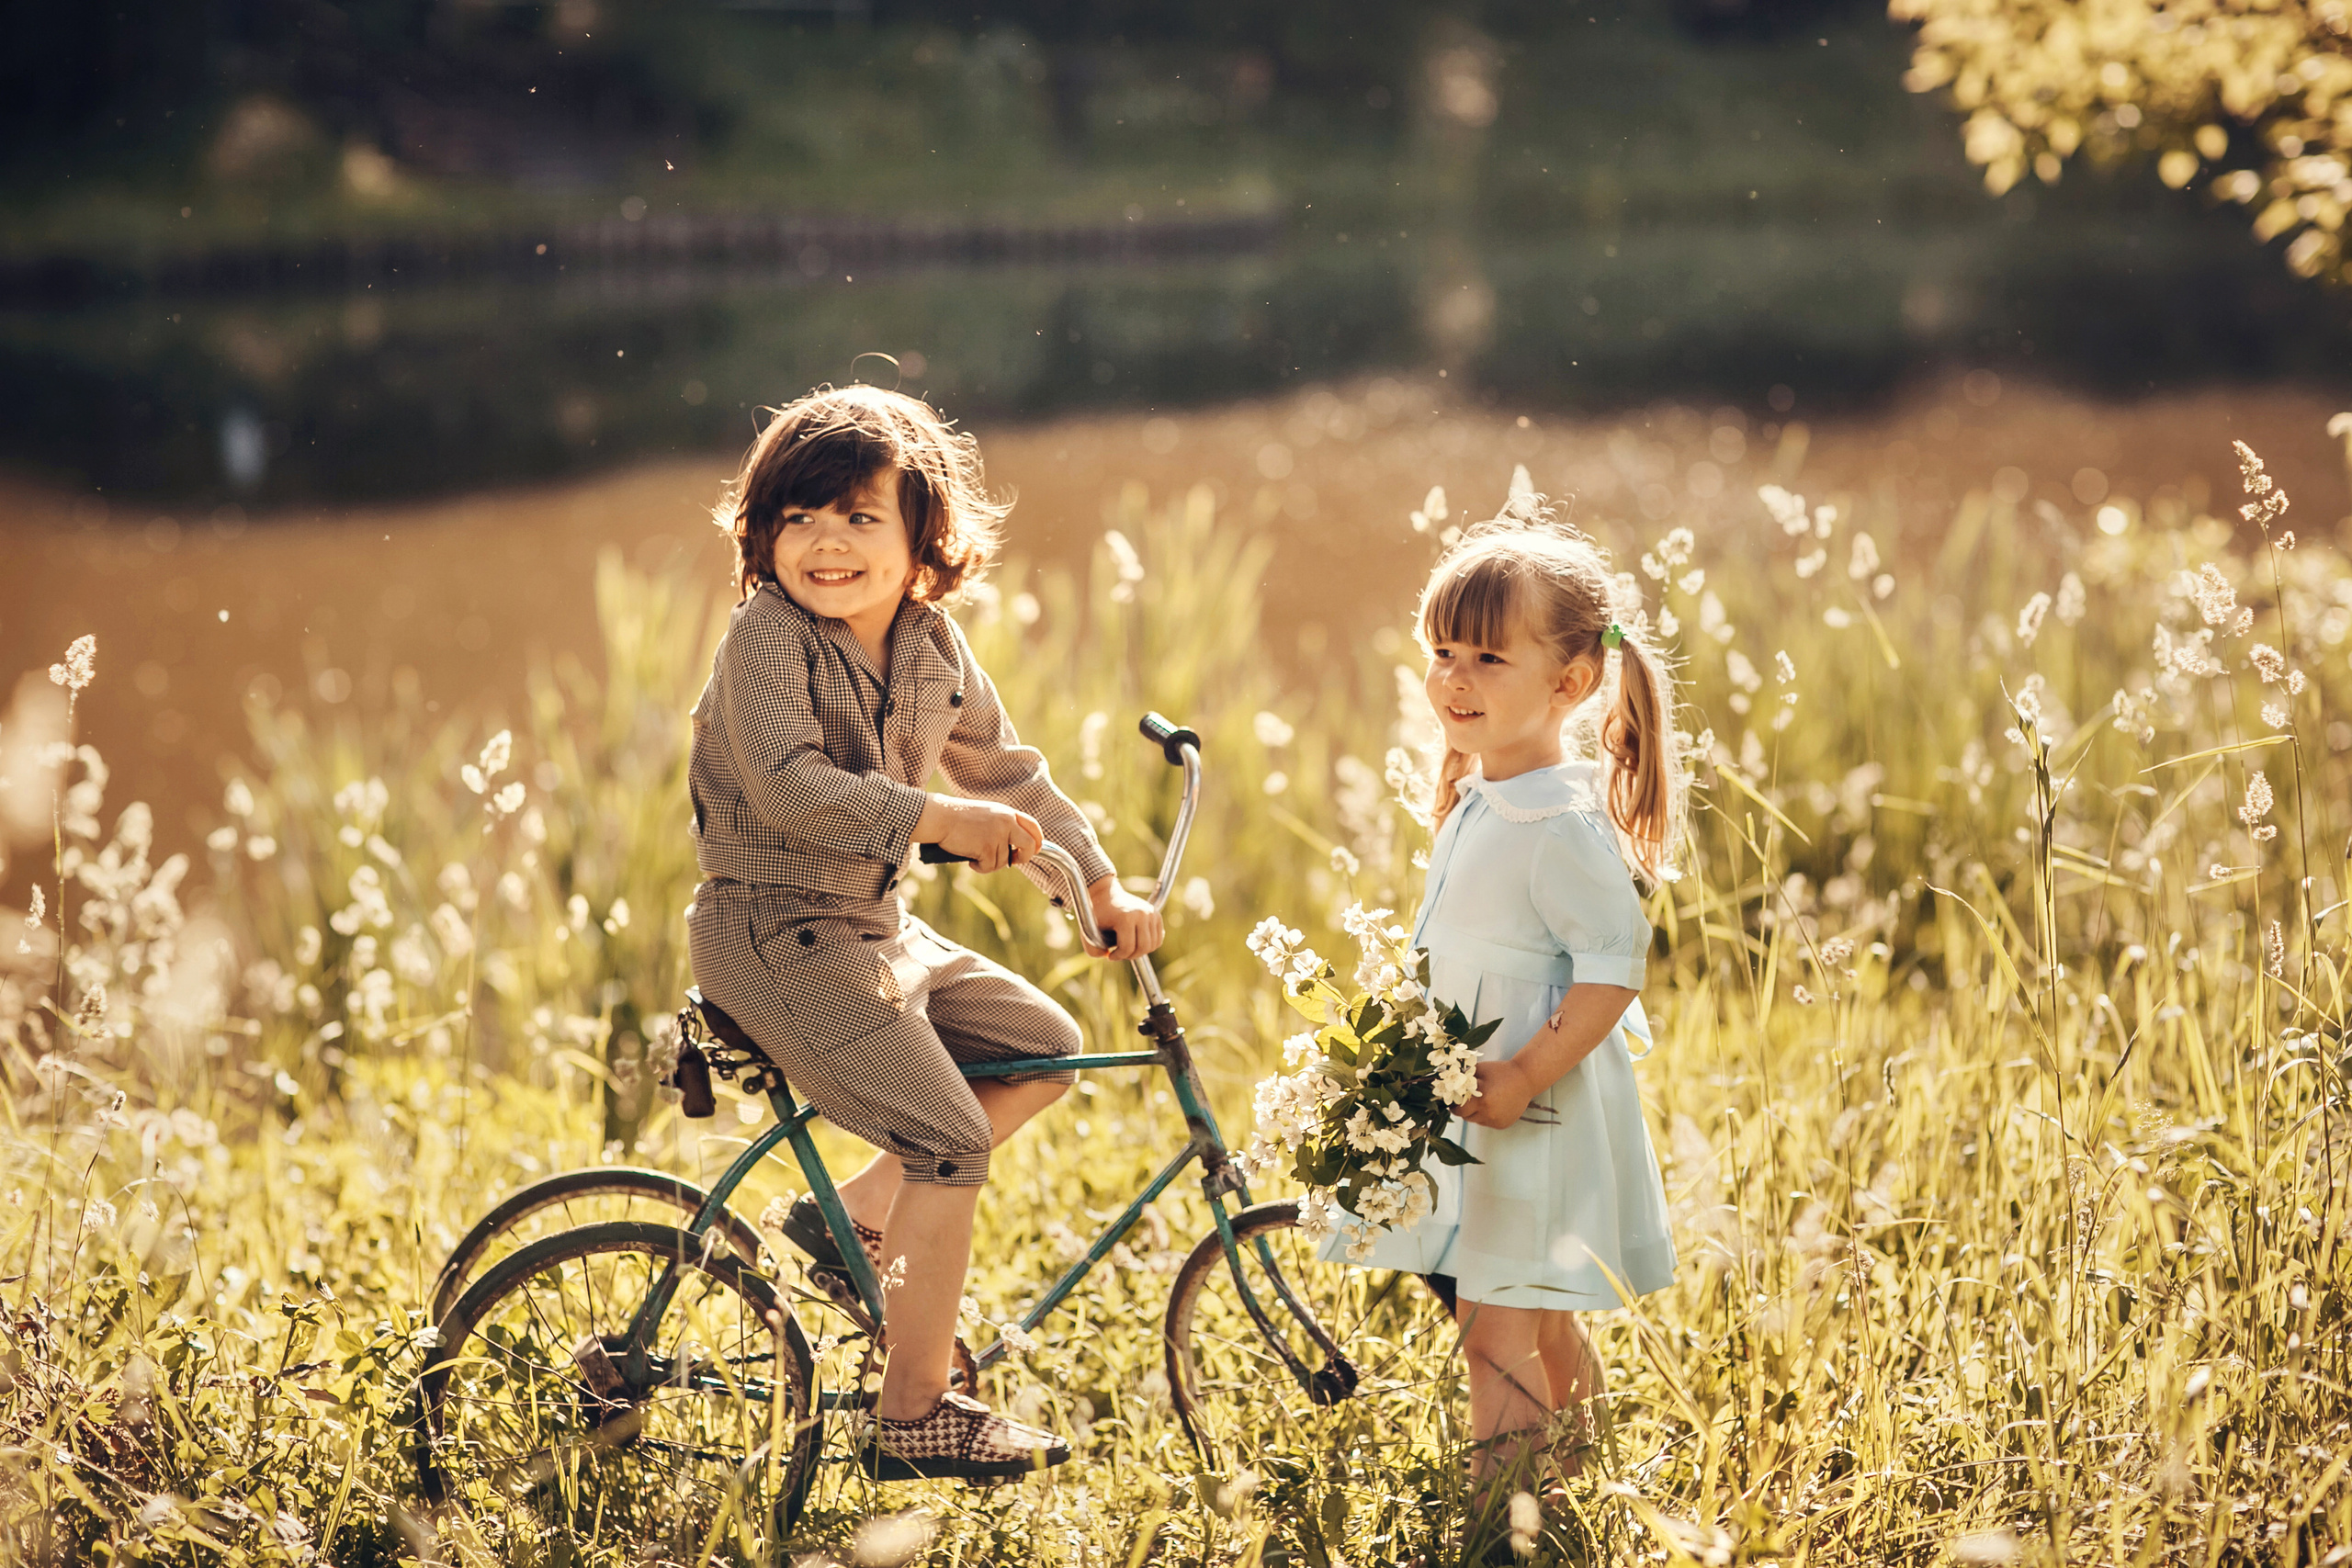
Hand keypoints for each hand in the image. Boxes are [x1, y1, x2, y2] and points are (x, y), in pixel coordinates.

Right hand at [918, 796, 1042, 872]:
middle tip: (1015, 861)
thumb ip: (1002, 825)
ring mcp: (998, 835)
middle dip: (1025, 857)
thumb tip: (1013, 848)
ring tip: (973, 853)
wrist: (940, 817)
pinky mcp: (987, 848)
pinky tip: (969, 858)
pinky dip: (979, 867)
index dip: (1037, 840)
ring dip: (989, 863)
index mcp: (1007, 813)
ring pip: (1004, 861)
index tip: (1035, 849)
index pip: (1033, 826)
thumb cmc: (957, 817)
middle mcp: (1006, 822)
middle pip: (1030, 845)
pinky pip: (989, 867)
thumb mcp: (987, 815)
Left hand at [1087, 878, 1163, 961]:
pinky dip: (1149, 945)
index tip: (1110, 955)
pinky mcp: (1156, 915)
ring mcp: (1151, 913)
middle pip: (1143, 948)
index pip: (1128, 948)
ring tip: (1127, 948)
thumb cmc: (1097, 914)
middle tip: (1120, 953)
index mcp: (1125, 917)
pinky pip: (1158, 939)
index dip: (1118, 956)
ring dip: (1139, 951)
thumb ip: (1093, 950)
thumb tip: (1106, 956)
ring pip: (1152, 945)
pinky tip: (1137, 943)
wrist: (1106, 895)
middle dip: (1130, 956)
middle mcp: (1142, 914)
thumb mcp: (1088, 932)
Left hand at [1457, 1059, 1534, 1129]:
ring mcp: (1496, 1120)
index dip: (1454, 1105)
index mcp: (1481, 1099)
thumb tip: (1446, 1084)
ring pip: (1476, 1121)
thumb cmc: (1500, 1071)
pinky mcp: (1502, 1125)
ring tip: (1483, 1099)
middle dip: (1463, 1109)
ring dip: (1475, 1113)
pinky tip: (1494, 1104)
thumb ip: (1463, 1078)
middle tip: (1465, 1100)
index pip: (1458, 1110)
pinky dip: (1487, 1116)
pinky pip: (1487, 1122)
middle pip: (1466, 1117)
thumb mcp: (1479, 1070)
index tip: (1453, 1100)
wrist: (1525, 1079)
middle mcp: (1489, 1113)